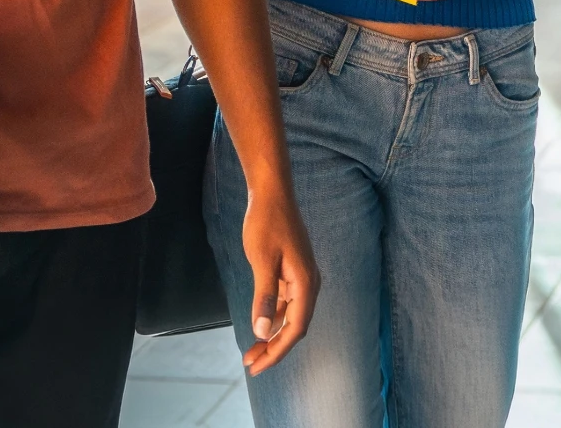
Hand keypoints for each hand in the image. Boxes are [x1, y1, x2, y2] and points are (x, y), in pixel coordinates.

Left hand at [238, 186, 317, 374]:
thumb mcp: (262, 260)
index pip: (295, 328)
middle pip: (294, 326)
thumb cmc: (266, 223)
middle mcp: (309, 283)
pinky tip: (259, 324)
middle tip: (250, 365)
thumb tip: (261, 331)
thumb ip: (264, 296)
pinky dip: (273, 317)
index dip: (277, 351)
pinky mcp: (294, 272)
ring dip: (272, 335)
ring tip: (251, 351)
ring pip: (290, 316)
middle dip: (274, 348)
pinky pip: (286, 303)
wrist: (272, 194)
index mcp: (306, 282)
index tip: (257, 366)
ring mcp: (302, 277)